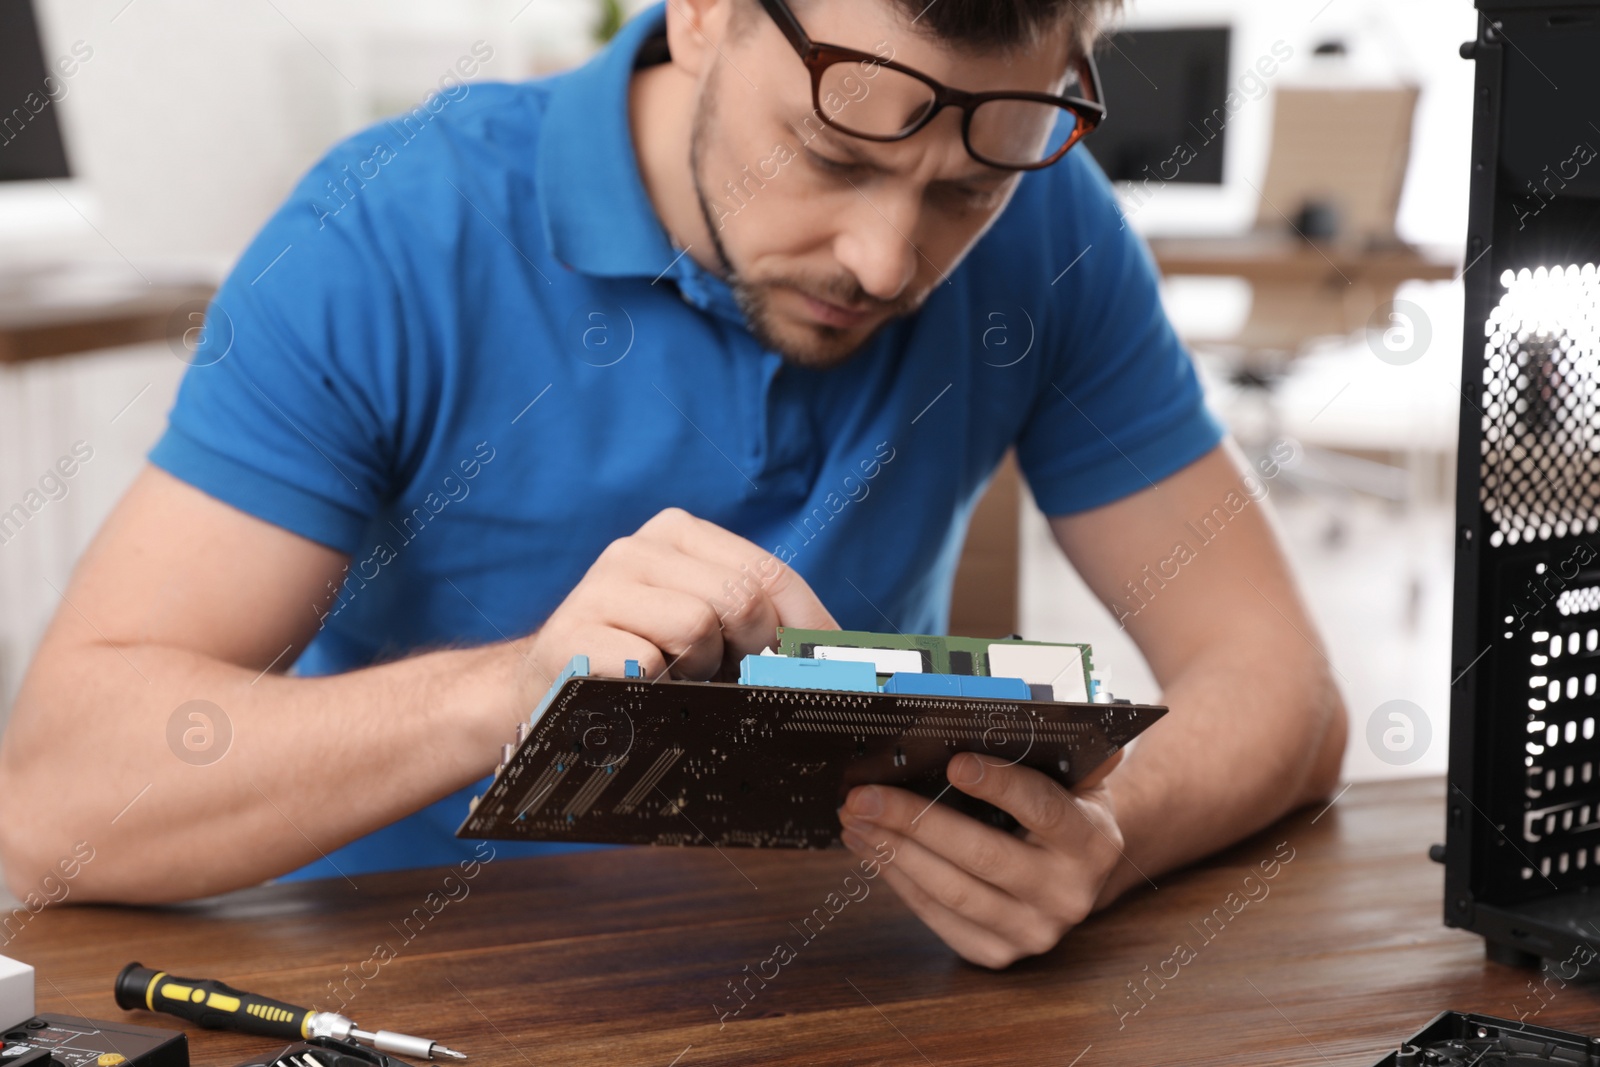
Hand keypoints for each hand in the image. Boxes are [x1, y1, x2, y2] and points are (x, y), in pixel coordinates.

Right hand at [526, 507, 837, 682]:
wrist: (541, 691)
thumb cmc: (641, 661)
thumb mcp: (701, 627)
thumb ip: (759, 623)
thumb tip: (841, 655)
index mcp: (680, 536)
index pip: (771, 573)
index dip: (811, 626)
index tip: (837, 668)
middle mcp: (638, 547)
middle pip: (742, 598)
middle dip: (750, 652)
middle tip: (725, 676)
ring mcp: (601, 586)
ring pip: (699, 626)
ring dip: (698, 672)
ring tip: (672, 678)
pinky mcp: (573, 633)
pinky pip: (650, 664)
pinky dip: (655, 689)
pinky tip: (637, 689)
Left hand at [838, 751, 1125, 968]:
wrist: (1078, 873)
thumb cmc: (1063, 807)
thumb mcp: (1070, 775)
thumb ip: (1046, 748)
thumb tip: (991, 716)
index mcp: (1092, 841)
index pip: (1043, 810)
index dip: (999, 786)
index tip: (955, 763)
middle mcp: (1068, 894)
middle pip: (983, 855)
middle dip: (915, 821)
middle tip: (865, 795)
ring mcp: (1032, 930)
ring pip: (951, 891)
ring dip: (893, 851)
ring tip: (855, 818)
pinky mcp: (997, 952)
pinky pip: (936, 915)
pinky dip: (897, 878)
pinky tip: (871, 848)